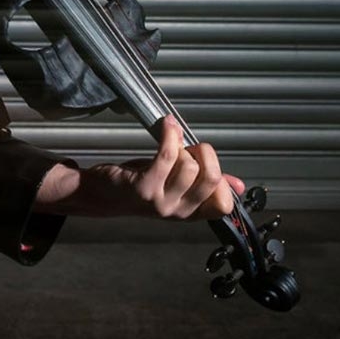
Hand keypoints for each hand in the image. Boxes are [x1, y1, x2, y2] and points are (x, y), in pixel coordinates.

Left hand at [36, 115, 242, 219]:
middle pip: (210, 179)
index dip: (221, 178)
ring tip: (170, 141)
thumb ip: (206, 187)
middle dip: (205, 153)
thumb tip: (238, 186)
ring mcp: (160, 201)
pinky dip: (169, 135)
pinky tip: (166, 126)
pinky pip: (166, 156)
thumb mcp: (177, 189)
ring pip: (189, 165)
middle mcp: (178, 212)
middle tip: (191, 146)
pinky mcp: (143, 187)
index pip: (223, 204)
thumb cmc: (140, 186)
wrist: (101, 194)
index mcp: (190, 213)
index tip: (206, 162)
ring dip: (181, 145)